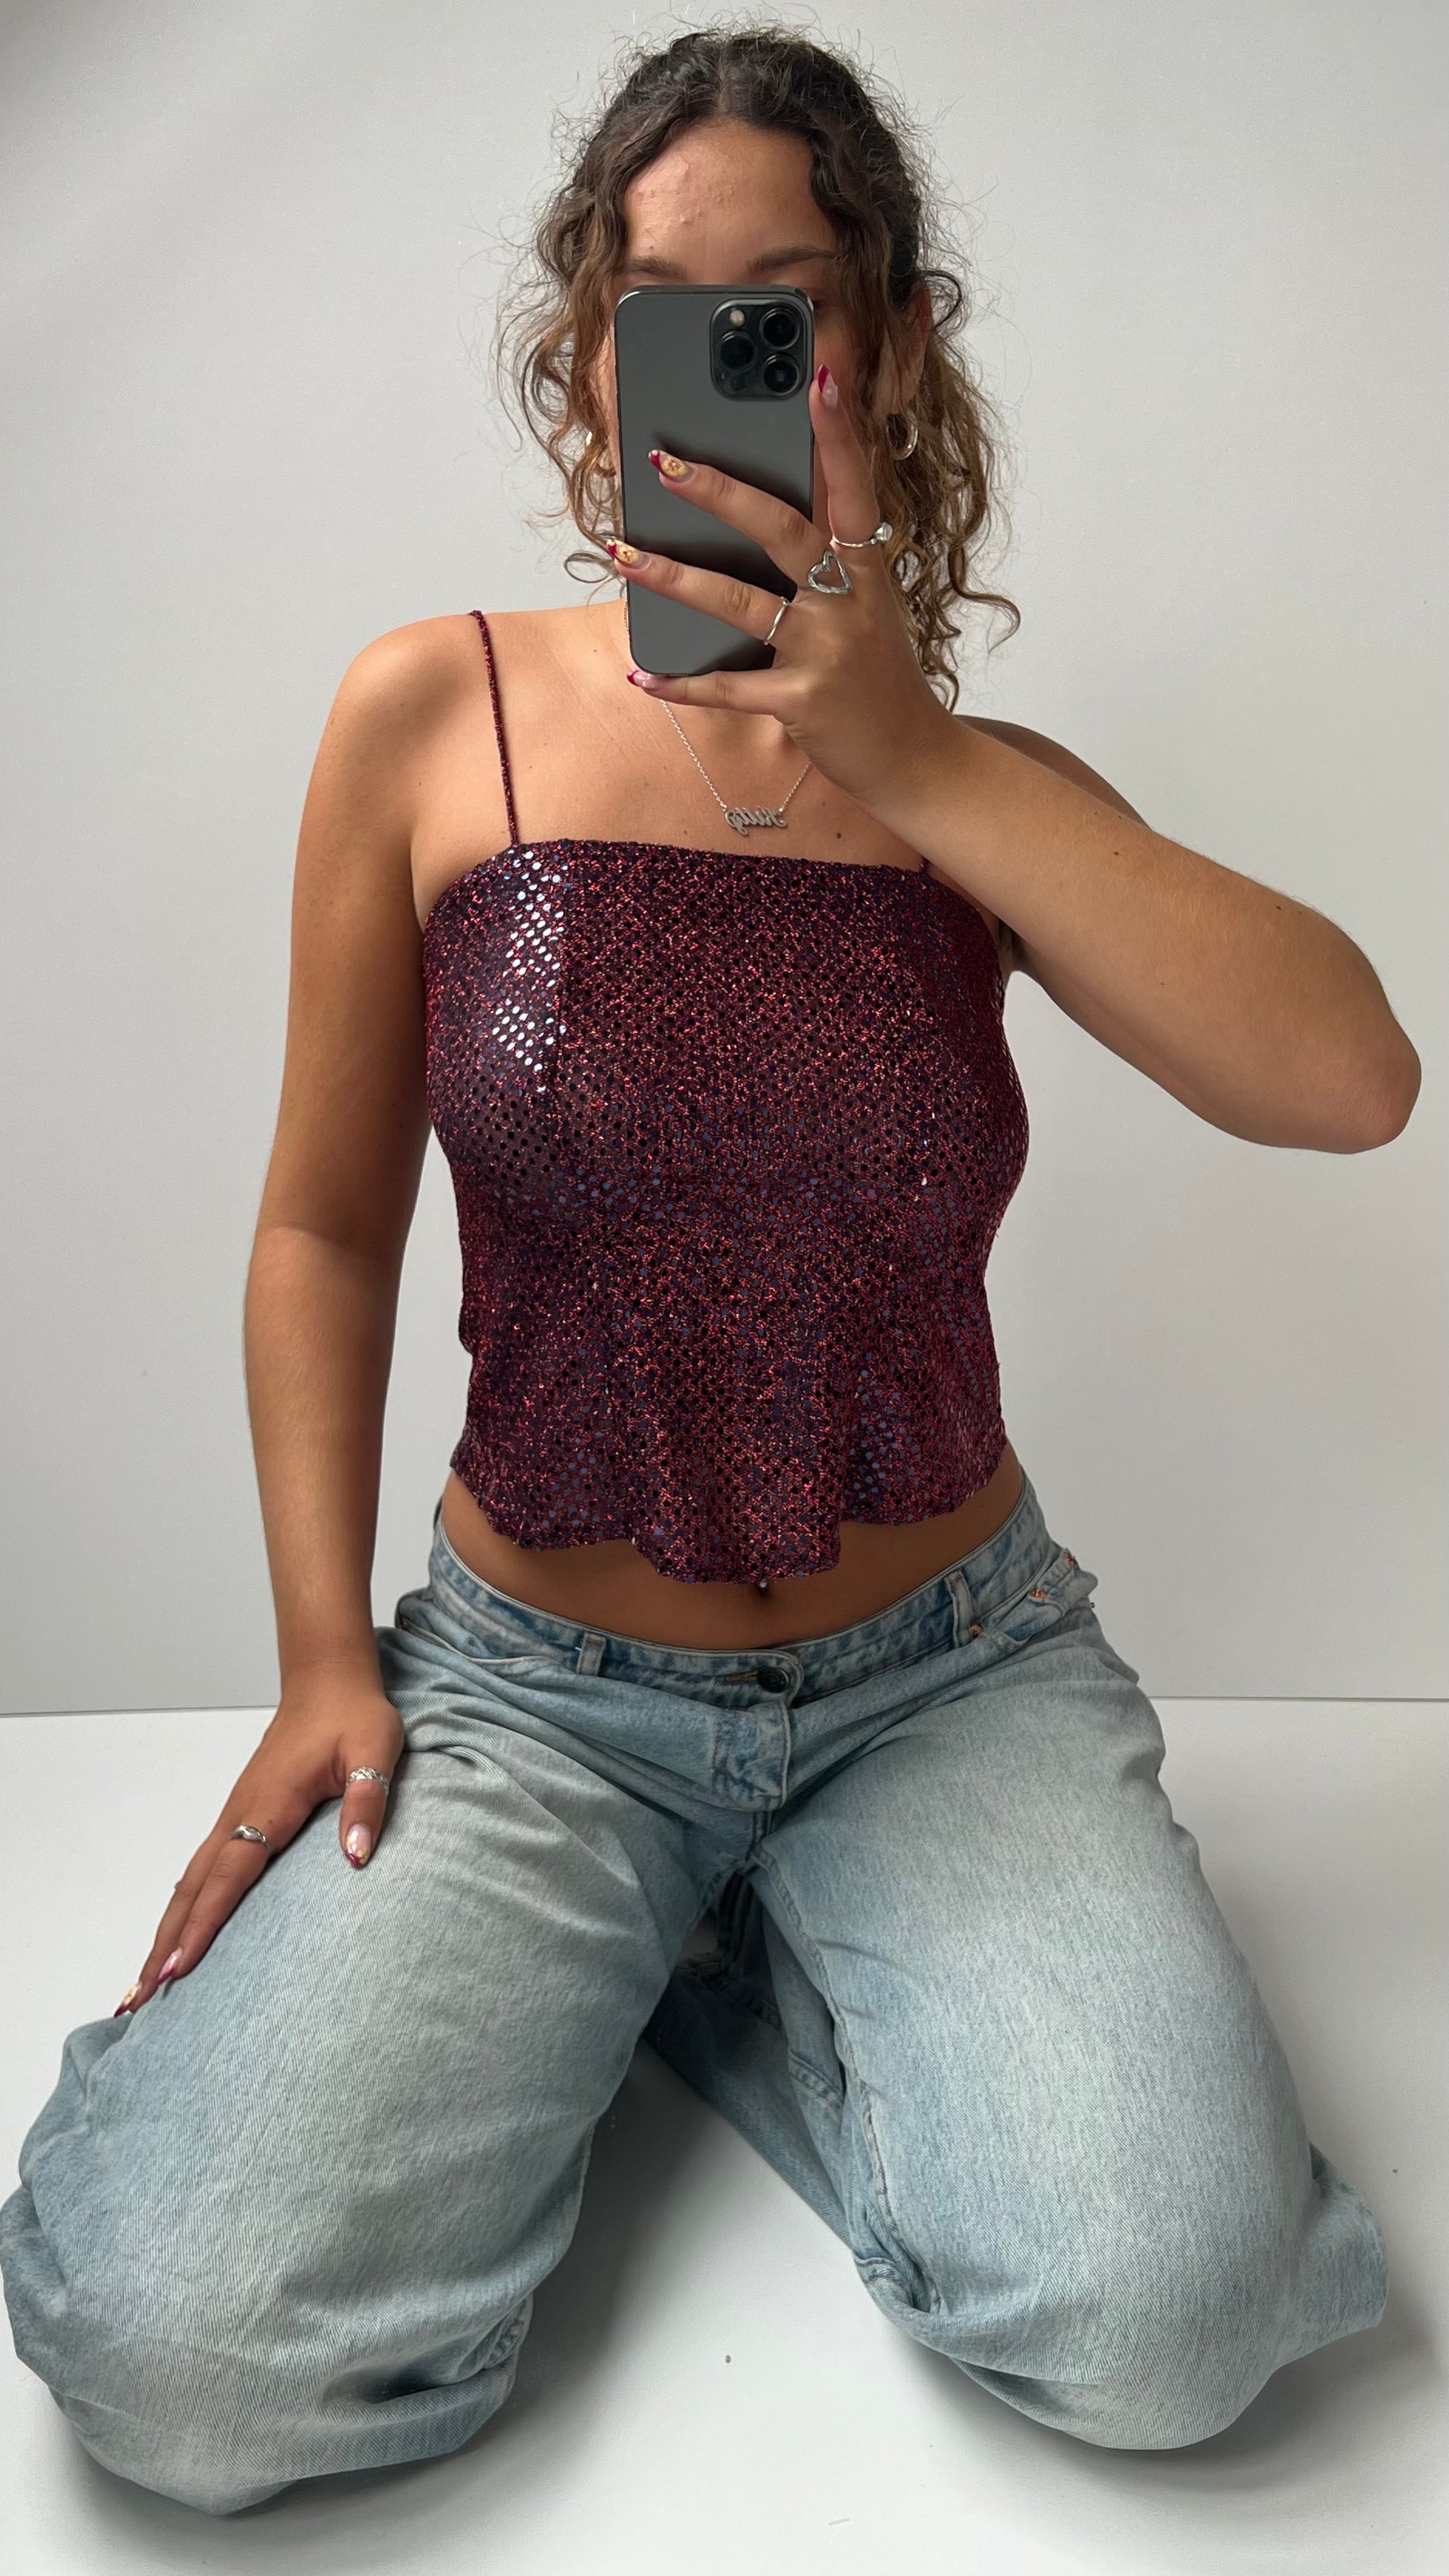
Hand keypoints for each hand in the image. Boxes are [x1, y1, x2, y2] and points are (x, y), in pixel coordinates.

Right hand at [110, 1671, 403, 2016]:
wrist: (329, 1681)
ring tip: (141, 1987)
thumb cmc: (353, 1717)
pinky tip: (177, 1934)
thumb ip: (367, 1801)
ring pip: (189, 1883)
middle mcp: (241, 1814)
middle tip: (137, 2003)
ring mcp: (235, 1815)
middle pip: (191, 1891)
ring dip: (165, 1933)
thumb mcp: (375, 1751)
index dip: (203, 1926)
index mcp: (270, 1804)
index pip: (229, 1875)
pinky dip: (183, 1908)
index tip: (176, 1971)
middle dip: (164, 1947)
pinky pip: (202, 1871)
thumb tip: (355, 1856)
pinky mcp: (241, 1816)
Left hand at [606, 362, 954, 814]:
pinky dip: (681, 684)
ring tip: (622, 552)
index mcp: (867, 569)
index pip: (854, 487)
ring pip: (740, 604)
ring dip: (674, 577)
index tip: (818, 375)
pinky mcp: (801, 702)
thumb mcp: (867, 605)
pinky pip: (729, 688)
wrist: (912, 756)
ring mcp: (825, 652)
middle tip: (665, 461)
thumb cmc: (877, 674)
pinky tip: (642, 673)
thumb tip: (757, 508)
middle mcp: (849, 602)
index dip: (838, 434)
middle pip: (782, 531)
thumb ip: (827, 558)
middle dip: (720, 492)